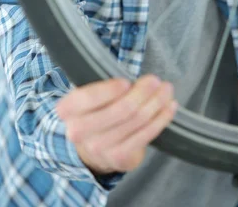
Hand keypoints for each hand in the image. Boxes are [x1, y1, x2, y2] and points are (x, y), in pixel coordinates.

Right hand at [56, 75, 177, 175]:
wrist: (91, 147)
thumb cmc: (95, 111)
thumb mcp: (91, 95)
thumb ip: (108, 87)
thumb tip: (141, 82)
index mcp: (68, 110)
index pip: (89, 98)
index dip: (110, 90)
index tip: (127, 82)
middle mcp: (79, 132)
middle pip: (120, 109)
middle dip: (143, 92)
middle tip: (156, 80)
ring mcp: (100, 148)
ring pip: (136, 121)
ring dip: (156, 102)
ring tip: (166, 90)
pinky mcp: (120, 158)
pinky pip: (146, 135)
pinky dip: (161, 119)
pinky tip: (169, 107)